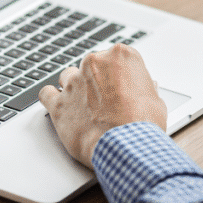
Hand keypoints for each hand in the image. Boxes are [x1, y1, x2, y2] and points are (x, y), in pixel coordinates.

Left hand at [38, 44, 167, 167]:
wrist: (125, 146)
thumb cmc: (143, 125)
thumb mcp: (155, 101)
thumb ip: (144, 88)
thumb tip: (144, 88)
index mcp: (120, 56)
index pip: (116, 58)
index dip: (119, 75)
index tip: (121, 87)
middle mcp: (94, 63)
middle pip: (91, 65)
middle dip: (97, 81)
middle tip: (106, 101)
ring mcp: (74, 82)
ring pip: (68, 76)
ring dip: (75, 88)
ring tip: (85, 106)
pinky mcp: (59, 103)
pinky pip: (46, 94)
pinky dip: (51, 99)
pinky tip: (60, 107)